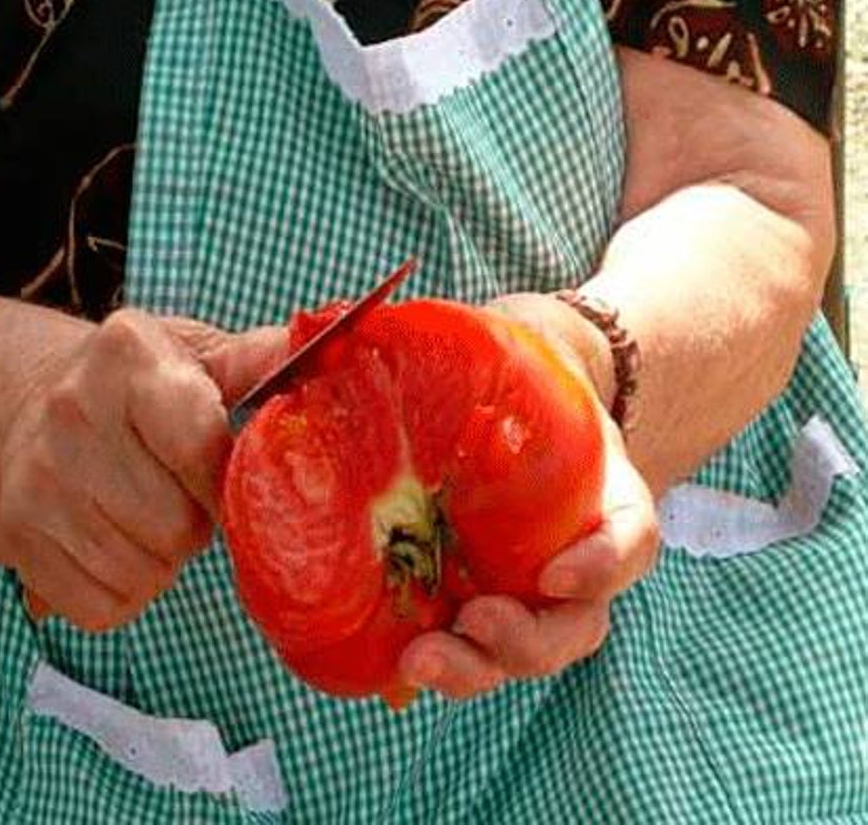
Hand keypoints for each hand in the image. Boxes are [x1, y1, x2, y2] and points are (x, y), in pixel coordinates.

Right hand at [0, 310, 285, 631]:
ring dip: (162, 562)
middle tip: (182, 497)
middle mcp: (70, 411)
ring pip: (140, 571)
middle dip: (194, 523)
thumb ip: (259, 361)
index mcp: (126, 355)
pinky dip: (124, 594)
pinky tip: (117, 547)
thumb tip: (317, 351)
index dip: (225, 481)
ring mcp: (35, 477)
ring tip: (148, 518)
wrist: (37, 406)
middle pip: (173, 524)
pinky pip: (101, 607)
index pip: (196, 445)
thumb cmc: (140, 387)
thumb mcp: (197, 356)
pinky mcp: (17, 534)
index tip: (229, 480)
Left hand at [398, 293, 659, 698]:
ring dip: (475, 668)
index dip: (603, 564)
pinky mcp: (468, 602)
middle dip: (524, 643)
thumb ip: (475, 332)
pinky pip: (460, 646)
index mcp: (600, 496)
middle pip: (572, 626)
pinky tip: (387, 656)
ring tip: (418, 660)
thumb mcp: (513, 339)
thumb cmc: (517, 369)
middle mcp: (570, 556)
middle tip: (474, 622)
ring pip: (517, 654)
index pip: (628, 539)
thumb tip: (354, 315)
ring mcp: (520, 589)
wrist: (515, 396)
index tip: (556, 572)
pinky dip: (435, 659)